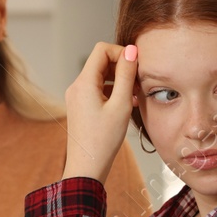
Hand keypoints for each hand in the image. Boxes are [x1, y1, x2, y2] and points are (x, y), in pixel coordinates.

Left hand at [63, 42, 138, 183]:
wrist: (87, 166)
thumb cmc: (104, 139)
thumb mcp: (121, 104)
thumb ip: (127, 75)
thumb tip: (131, 51)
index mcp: (83, 83)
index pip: (101, 49)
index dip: (121, 53)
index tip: (137, 67)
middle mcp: (76, 86)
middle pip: (101, 62)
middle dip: (122, 67)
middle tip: (139, 83)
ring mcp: (76, 96)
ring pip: (101, 76)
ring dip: (119, 80)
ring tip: (136, 95)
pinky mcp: (80, 106)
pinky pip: (98, 89)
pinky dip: (113, 91)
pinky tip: (127, 103)